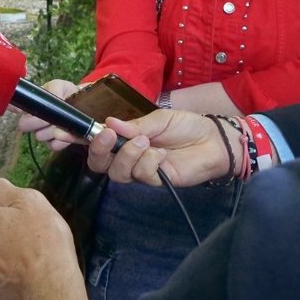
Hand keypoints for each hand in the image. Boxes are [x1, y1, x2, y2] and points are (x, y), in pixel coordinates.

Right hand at [15, 79, 86, 150]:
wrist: (84, 107)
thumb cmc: (69, 94)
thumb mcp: (61, 86)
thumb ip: (53, 89)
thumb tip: (51, 97)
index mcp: (32, 104)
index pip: (15, 107)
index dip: (13, 108)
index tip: (18, 108)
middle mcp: (32, 120)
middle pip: (24, 125)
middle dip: (38, 121)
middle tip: (52, 117)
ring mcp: (42, 133)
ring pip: (39, 136)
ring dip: (52, 130)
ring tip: (64, 123)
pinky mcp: (54, 144)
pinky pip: (53, 145)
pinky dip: (62, 140)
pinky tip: (69, 134)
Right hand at [85, 109, 232, 186]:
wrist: (212, 140)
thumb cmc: (186, 126)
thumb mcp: (160, 119)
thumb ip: (135, 124)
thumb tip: (108, 122)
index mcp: (125, 138)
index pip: (98, 143)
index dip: (87, 140)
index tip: (89, 131)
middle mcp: (128, 156)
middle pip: (100, 163)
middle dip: (99, 150)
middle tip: (109, 136)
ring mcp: (141, 170)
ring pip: (118, 172)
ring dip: (127, 155)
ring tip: (145, 141)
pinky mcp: (156, 181)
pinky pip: (142, 176)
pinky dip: (149, 162)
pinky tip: (162, 154)